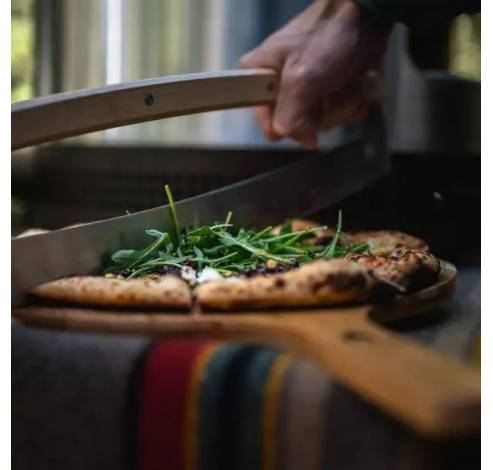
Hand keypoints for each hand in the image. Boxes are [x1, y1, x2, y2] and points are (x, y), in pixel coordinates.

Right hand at [239, 0, 389, 147]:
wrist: (366, 13)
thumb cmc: (327, 39)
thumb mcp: (301, 79)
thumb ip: (291, 118)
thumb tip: (305, 142)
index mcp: (259, 80)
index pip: (269, 126)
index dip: (288, 123)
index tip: (304, 107)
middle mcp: (279, 88)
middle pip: (299, 126)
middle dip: (322, 111)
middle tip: (328, 87)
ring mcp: (306, 91)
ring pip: (324, 122)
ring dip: (341, 104)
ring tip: (344, 80)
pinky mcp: (330, 91)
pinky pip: (342, 114)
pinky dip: (353, 101)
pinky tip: (355, 83)